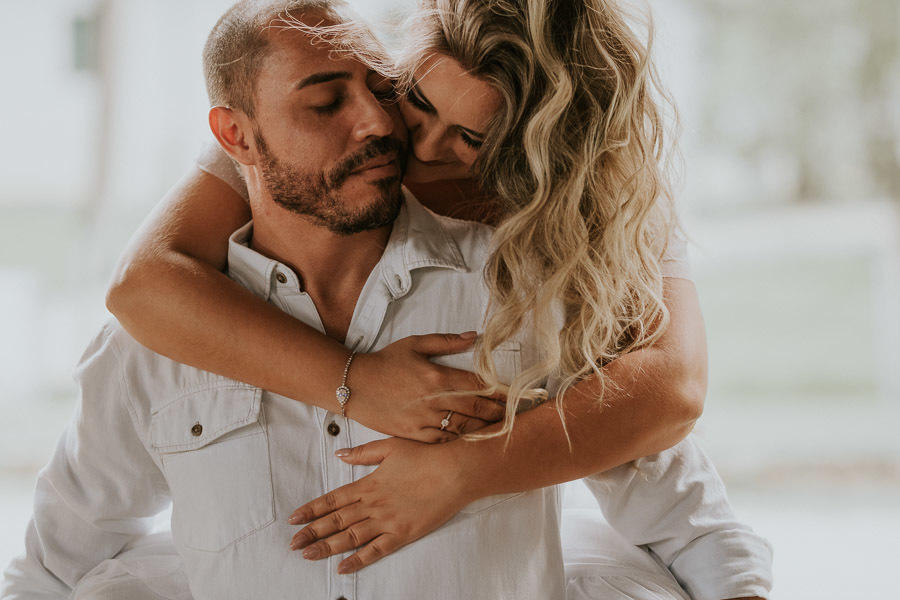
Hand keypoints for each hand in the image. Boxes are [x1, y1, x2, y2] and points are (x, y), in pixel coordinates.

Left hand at [288, 438, 470, 572]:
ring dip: (327, 547)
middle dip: (312, 532)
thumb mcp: (390, 446)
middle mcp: (374, 504)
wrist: (455, 471)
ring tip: (308, 555)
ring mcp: (388, 521)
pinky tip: (343, 567)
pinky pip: (376, 551)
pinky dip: (359, 560)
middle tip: (293, 543)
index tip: (294, 519)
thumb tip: (339, 453)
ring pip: (351, 537)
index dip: (311, 510)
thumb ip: (362, 453)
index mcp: (368, 484)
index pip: (333, 499)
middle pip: (336, 520)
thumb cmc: (425, 456)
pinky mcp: (404, 534)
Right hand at [347, 333, 505, 442]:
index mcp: (438, 376)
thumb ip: (446, 341)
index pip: (479, 385)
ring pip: (463, 429)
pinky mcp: (414, 435)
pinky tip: (472, 442)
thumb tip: (474, 336)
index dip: (501, 391)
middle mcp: (434, 400)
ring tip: (501, 431)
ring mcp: (424, 420)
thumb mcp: (414, 344)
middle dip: (499, 413)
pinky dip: (460, 442)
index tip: (516, 395)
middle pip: (477, 410)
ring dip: (484, 430)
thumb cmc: (384, 362)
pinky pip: (443, 442)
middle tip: (516, 416)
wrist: (353, 385)